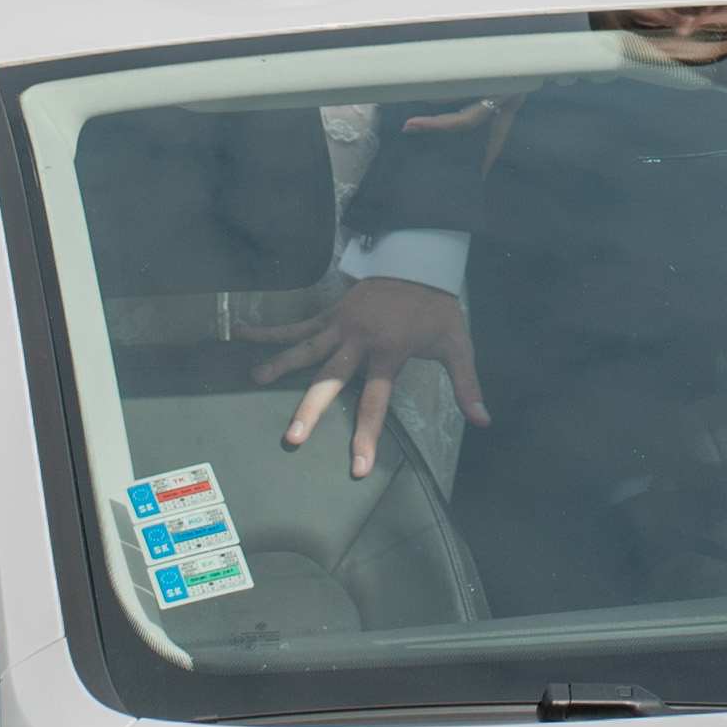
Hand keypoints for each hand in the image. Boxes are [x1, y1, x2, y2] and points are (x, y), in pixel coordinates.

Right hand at [260, 276, 488, 477]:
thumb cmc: (437, 307)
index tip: (357, 467)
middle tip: (293, 436)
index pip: (376, 403)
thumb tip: (483, 419)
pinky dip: (270, 331)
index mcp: (389, 353)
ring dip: (279, 365)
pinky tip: (243, 335)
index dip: (366, 437)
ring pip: (306, 349)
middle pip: (331, 380)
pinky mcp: (331, 312)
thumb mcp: (457, 344)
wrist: (420, 260)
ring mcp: (341, 325)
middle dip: (311, 410)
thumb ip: (467, 384)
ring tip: (254, 379)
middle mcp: (360, 341)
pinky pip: (298, 324)